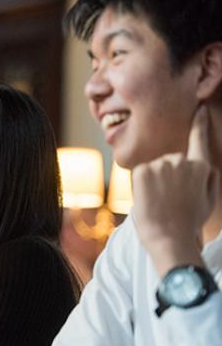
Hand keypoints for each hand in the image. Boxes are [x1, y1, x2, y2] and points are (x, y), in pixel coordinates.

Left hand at [132, 105, 219, 275]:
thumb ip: (205, 178)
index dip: (199, 124)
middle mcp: (183, 161)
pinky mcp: (143, 170)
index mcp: (201, 168)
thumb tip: (202, 165)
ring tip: (160, 203)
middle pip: (169, 163)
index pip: (199, 140)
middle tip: (170, 202)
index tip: (200, 108)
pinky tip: (148, 199)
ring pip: (153, 169)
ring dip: (153, 184)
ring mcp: (162, 164)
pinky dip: (140, 186)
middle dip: (166, 178)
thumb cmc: (188, 223)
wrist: (170, 238)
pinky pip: (139, 174)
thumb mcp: (206, 200)